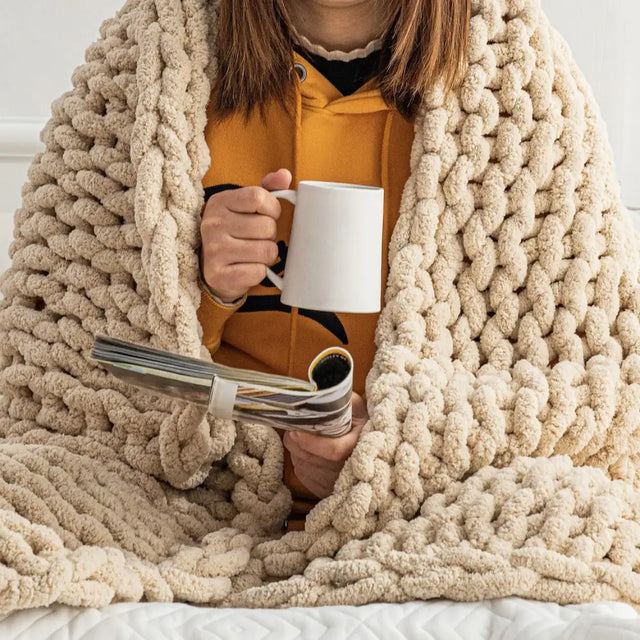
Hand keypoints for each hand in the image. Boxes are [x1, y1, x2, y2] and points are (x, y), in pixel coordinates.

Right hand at [200, 168, 291, 302]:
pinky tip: (247, 268)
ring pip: (266, 251)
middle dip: (270, 236)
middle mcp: (213, 224)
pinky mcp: (219, 275)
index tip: (268, 216)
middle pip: (267, 227)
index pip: (259, 197)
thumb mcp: (246, 208)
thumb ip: (267, 189)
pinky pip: (258, 272)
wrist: (212, 268)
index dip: (273, 209)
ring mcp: (214, 250)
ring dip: (267, 255)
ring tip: (254, 254)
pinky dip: (259, 272)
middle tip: (258, 239)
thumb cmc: (235, 233)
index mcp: (220, 202)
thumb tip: (285, 175)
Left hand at [283, 392, 368, 498]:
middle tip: (293, 427)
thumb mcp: (359, 408)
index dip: (310, 441)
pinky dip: (300, 461)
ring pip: (303, 466)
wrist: (374, 451)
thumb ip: (344, 400)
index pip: (332, 450)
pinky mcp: (327, 492)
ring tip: (303, 437)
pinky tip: (309, 451)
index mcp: (361, 447)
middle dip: (296, 441)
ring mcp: (338, 486)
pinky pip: (303, 475)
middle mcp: (351, 472)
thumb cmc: (364, 425)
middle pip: (312, 458)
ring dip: (297, 450)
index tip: (296, 430)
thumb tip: (322, 393)